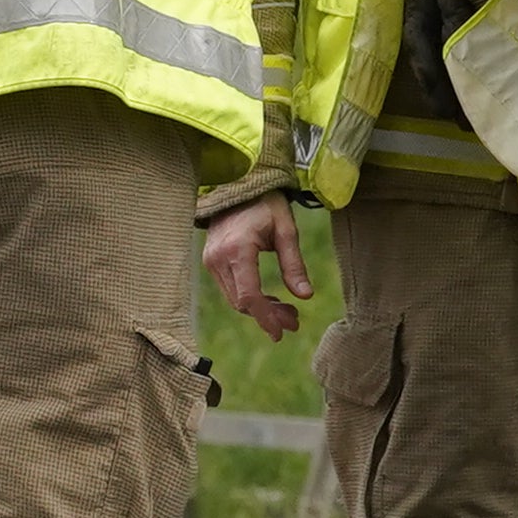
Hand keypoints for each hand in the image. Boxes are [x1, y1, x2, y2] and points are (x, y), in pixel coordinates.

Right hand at [198, 196, 309, 341]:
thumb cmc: (266, 204)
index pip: (249, 296)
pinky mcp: (211, 261)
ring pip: (235, 299)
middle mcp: (218, 258)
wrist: (238, 184)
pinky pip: (230, 288)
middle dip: (268, 316)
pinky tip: (269, 298)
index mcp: (237, 249)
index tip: (282, 332)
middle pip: (241, 302)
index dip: (266, 318)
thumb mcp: (286, 231)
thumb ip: (294, 264)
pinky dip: (250, 298)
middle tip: (294, 321)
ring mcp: (211, 260)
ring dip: (260, 309)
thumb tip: (305, 296)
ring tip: (287, 311)